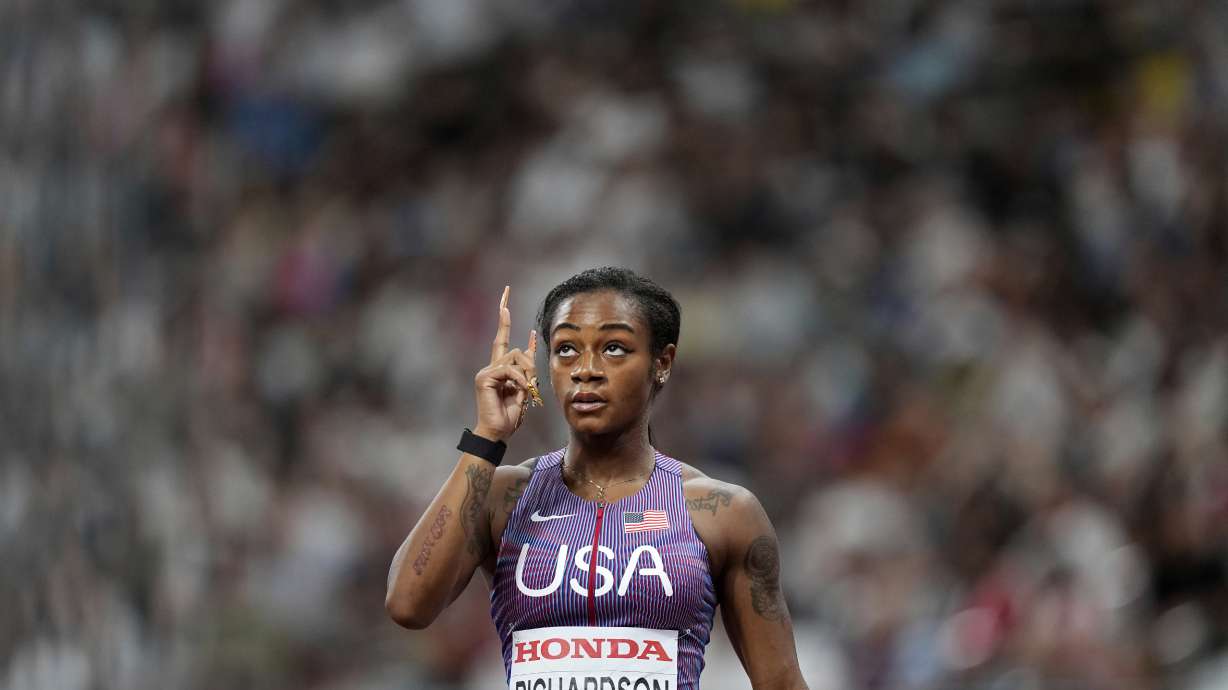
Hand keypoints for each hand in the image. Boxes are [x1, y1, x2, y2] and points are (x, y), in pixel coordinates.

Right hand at [473, 285, 538, 441]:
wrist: (498, 432)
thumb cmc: (510, 414)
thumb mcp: (524, 388)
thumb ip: (527, 368)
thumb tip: (531, 343)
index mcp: (499, 369)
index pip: (501, 339)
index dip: (504, 319)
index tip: (505, 299)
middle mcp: (491, 367)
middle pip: (516, 350)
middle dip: (529, 363)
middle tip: (531, 385)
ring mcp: (486, 371)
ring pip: (515, 357)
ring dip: (526, 374)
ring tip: (525, 390)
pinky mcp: (485, 377)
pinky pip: (510, 370)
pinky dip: (519, 380)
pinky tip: (520, 391)